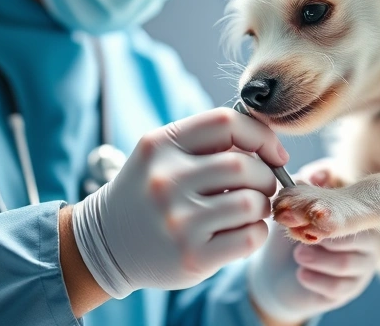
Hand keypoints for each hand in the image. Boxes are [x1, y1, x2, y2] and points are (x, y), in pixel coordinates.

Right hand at [71, 108, 288, 298]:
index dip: (261, 135)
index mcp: (161, 145)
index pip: (226, 123)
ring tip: (251, 210)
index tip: (273, 154)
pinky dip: (257, 232)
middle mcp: (166, 180)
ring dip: (262, 206)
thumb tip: (268, 145)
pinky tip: (243, 231)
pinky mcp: (191, 256)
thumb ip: (207, 142)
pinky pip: (249, 237)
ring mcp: (178, 221)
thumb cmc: (150, 194)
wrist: (106, 244)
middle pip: (243, 165)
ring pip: (251, 202)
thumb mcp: (163, 155)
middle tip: (262, 187)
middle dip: (265, 176)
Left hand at [247, 163, 376, 324]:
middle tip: (300, 239)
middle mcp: (366, 242)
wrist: (277, 273)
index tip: (305, 218)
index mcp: (356, 217)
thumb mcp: (291, 212)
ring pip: (347, 263)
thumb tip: (309, 176)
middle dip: (327, 238)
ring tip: (298, 254)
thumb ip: (300, 191)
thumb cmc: (289, 235)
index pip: (359, 213)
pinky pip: (339, 287)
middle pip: (362, 239)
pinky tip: (301, 274)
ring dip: (318, 259)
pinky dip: (317, 280)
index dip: (333, 215)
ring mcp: (361, 268)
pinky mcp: (349, 290)